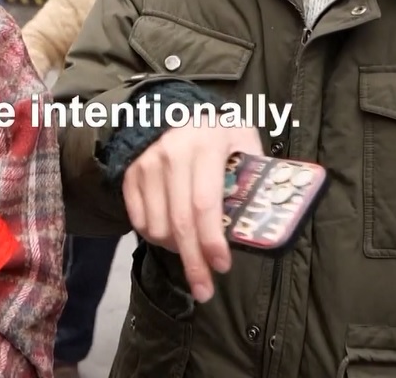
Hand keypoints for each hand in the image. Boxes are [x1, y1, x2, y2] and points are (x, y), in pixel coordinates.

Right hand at [122, 114, 264, 302]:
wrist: (171, 107)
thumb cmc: (217, 130)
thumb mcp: (243, 139)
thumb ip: (253, 171)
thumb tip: (264, 214)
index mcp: (205, 144)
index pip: (205, 203)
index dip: (212, 241)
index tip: (222, 266)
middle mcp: (171, 153)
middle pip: (179, 223)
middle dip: (193, 262)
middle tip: (204, 289)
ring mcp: (146, 164)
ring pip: (157, 227)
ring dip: (176, 250)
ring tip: (193, 252)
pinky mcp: (130, 174)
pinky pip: (140, 221)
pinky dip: (156, 237)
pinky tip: (173, 237)